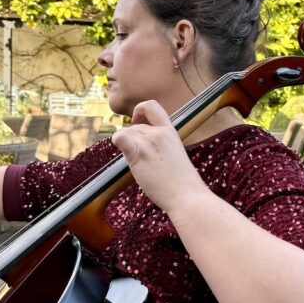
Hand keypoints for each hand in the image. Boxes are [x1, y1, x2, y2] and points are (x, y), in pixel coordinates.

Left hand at [112, 100, 204, 214]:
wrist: (186, 195)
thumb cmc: (182, 182)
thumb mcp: (175, 154)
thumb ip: (161, 145)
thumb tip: (143, 147)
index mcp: (170, 132)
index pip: (152, 106)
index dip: (140, 110)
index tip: (137, 122)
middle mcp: (159, 133)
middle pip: (135, 127)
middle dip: (133, 140)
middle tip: (141, 159)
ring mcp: (148, 142)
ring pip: (126, 134)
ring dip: (127, 147)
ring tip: (138, 164)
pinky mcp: (138, 153)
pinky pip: (120, 138)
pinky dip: (117, 141)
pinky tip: (121, 150)